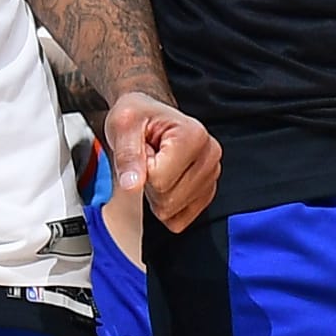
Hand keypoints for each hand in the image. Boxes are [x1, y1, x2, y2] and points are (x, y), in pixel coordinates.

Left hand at [105, 92, 220, 231]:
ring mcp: (212, 174)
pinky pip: (181, 219)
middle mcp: (209, 154)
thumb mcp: (123, 126)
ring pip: (174, 211)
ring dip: (156, 195)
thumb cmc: (138, 117)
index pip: (160, 179)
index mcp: (193, 135)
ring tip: (156, 168)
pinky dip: (165, 207)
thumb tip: (132, 185)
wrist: (147, 116)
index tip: (142, 151)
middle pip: (169, 199)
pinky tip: (164, 182)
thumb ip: (127, 156)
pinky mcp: (207, 192)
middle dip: (149, 185)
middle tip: (147, 160)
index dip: (141, 170)